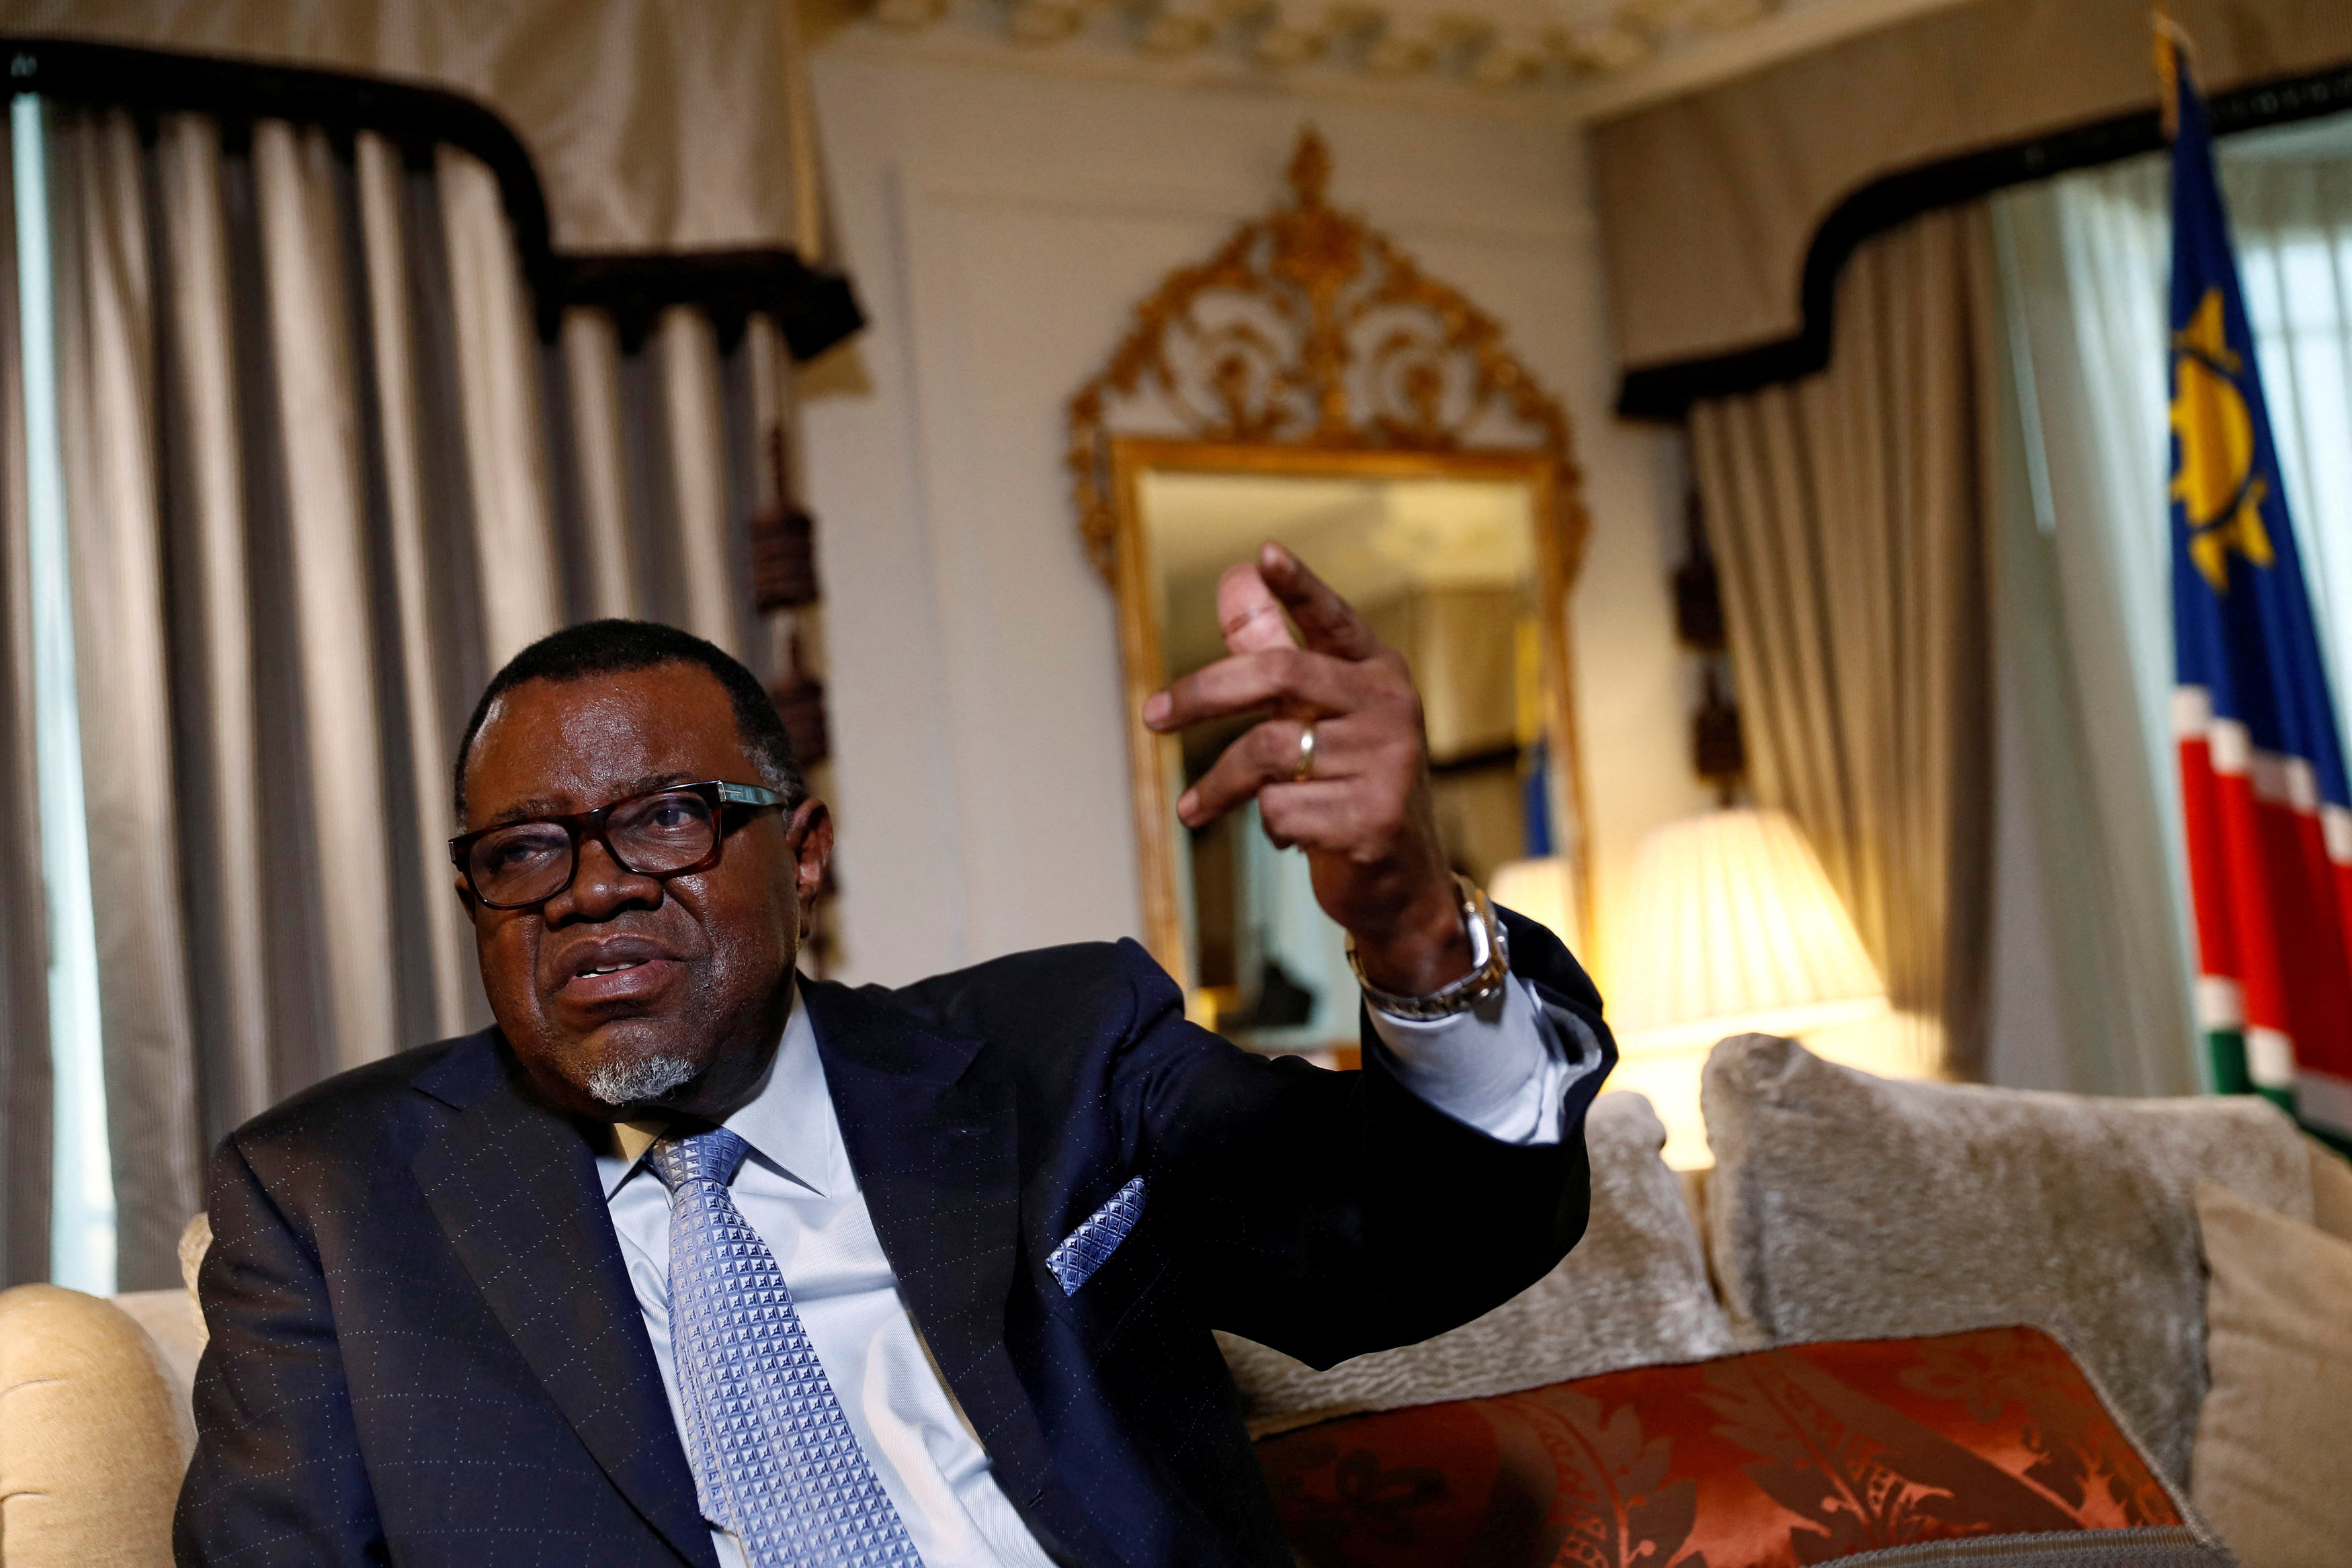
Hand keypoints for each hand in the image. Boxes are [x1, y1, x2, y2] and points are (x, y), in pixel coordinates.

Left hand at [1141, 542, 1471, 997]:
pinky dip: (1269, 826)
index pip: (1334, 619)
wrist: (1400, 883)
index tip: (1266, 555)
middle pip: (1279, 676)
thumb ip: (1273, 649)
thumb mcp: (1317, 715)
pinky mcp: (1372, 818)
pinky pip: (1280, 809)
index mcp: (1377, 673)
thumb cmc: (1348, 786)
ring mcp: (1388, 763)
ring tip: (1199, 808)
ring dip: (1223, 786)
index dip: (1300, 588)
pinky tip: (1295, 835)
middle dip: (1204, 693)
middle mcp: (1390, 708)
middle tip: (1153, 716)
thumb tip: (1236, 576)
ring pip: (1268, 753)